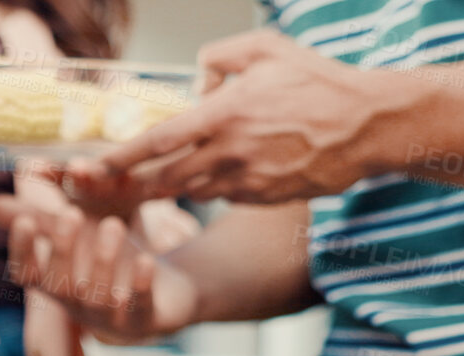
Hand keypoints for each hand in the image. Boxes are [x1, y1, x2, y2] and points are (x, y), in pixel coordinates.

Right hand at [0, 193, 196, 342]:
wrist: (168, 292)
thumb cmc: (113, 262)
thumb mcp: (78, 237)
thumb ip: (40, 221)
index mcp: (57, 284)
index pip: (28, 275)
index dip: (23, 251)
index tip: (26, 220)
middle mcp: (78, 305)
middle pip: (61, 285)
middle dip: (64, 250)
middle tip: (71, 212)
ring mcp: (110, 317)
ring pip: (99, 296)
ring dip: (104, 260)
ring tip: (113, 223)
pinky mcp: (143, 320)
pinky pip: (139, 308)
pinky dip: (141, 285)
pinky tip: (146, 259)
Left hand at [88, 29, 398, 203]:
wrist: (369, 125)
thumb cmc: (320, 82)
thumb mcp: (267, 49)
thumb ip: (220, 56)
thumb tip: (195, 80)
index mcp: (225, 115)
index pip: (158, 141)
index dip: (121, 157)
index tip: (94, 167)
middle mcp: (231, 153)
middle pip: (164, 180)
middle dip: (130, 187)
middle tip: (105, 189)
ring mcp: (248, 181)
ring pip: (192, 192)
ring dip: (171, 187)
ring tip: (155, 179)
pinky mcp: (264, 199)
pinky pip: (225, 197)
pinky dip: (213, 187)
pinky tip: (221, 171)